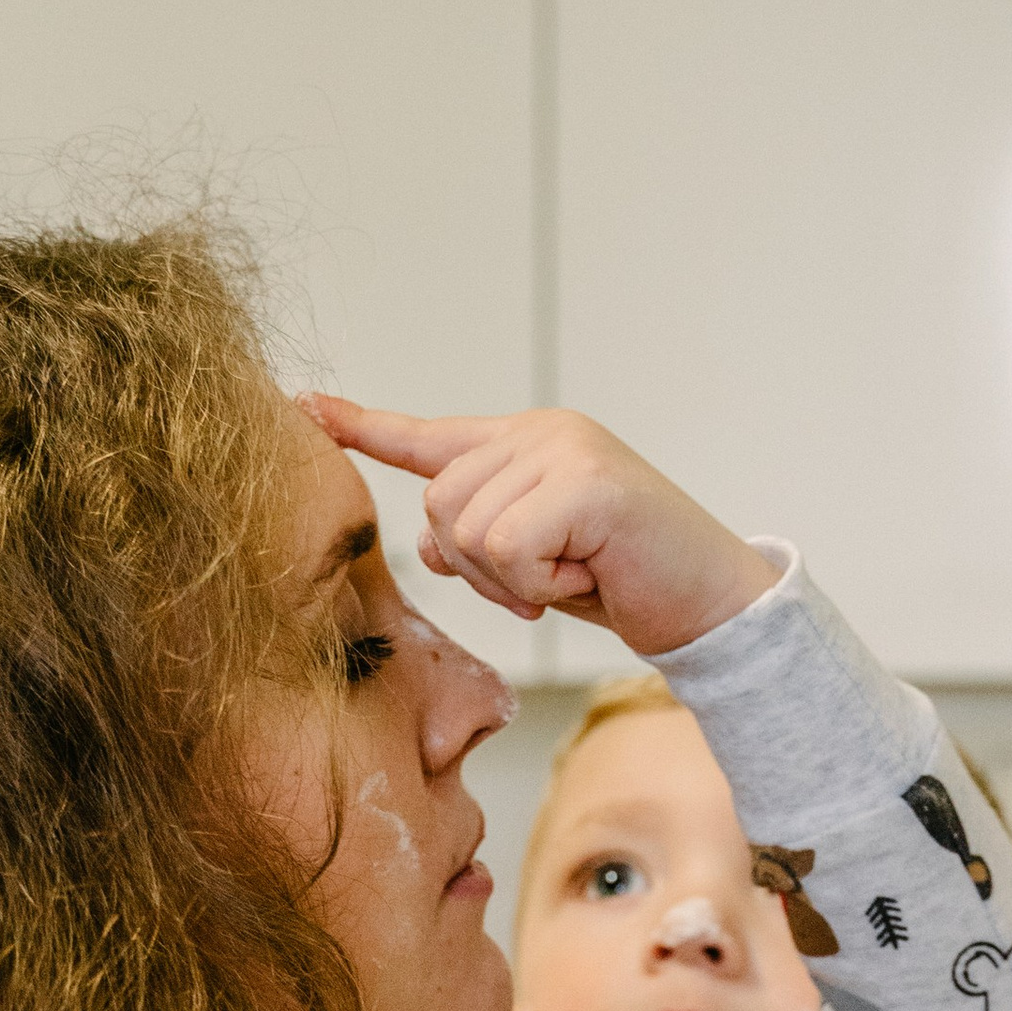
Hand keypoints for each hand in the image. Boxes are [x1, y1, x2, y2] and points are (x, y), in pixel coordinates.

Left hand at [302, 399, 772, 653]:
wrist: (709, 603)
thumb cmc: (625, 581)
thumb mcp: (535, 562)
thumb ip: (477, 542)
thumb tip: (425, 540)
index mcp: (522, 444)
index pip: (428, 435)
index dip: (363, 426)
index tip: (303, 407)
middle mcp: (540, 433)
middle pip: (438, 503)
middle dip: (478, 565)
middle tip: (543, 579)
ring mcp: (564, 450)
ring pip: (468, 530)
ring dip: (512, 578)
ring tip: (571, 573)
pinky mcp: (586, 482)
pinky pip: (508, 547)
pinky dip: (537, 580)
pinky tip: (585, 573)